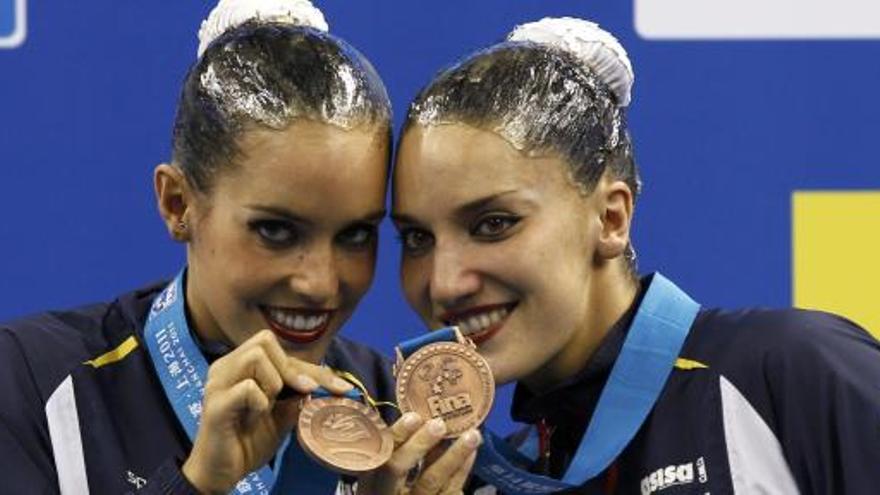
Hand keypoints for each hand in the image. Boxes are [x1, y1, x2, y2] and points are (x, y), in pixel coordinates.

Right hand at [181, 330, 352, 493]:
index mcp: (240, 365)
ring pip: (256, 356)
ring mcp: (217, 383)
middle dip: (290, 369)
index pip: (280, 350)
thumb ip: (298, 396)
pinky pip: (247, 387)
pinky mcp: (215, 404)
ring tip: (266, 407)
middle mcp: (225, 367)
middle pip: (265, 341)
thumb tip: (322, 383)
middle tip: (298, 394)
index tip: (341, 388)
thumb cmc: (249, 441)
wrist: (221, 473)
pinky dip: (261, 402)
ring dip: (273, 382)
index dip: (314, 368)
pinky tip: (255, 417)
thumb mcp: (283, 416)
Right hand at [358, 413, 481, 494]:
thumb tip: (421, 417)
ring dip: (453, 455)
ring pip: (430, 480)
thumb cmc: (391, 486)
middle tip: (439, 423)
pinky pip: (449, 491)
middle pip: (398, 469)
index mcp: (371, 479)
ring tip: (472, 434)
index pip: (378, 452)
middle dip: (419, 444)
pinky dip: (461, 471)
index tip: (413, 416)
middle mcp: (386, 491)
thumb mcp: (385, 473)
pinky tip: (471, 454)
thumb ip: (396, 449)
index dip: (395, 436)